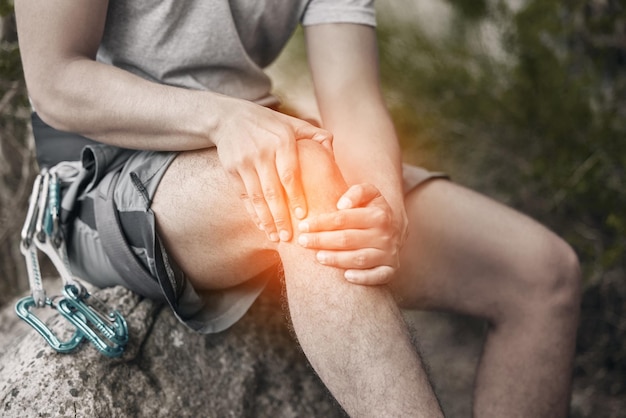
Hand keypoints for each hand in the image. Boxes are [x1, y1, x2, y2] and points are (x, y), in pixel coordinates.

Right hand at [213, 98, 331, 241]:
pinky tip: (262, 226)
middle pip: (272, 191)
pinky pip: (244, 196)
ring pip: (257, 197)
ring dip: (266, 220)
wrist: (228, 118)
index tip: (303, 215)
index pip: (290, 174)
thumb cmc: (267, 123)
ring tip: (276, 237)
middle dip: (281, 216)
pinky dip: (253, 213)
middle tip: (290, 237)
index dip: (296, 197)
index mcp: (281, 141)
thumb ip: (313, 134)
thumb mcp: (290, 122)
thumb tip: (332, 149)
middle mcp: (262, 152)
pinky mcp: (232, 170)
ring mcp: (245, 162)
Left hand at [297, 183, 407, 284]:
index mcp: (378, 215)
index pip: (343, 219)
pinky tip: (346, 276)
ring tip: (318, 257)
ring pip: (359, 258)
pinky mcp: (390, 269)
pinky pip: (378, 276)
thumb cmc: (372, 210)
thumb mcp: (369, 194)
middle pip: (348, 239)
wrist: (395, 229)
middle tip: (303, 242)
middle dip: (322, 240)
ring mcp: (388, 253)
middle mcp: (385, 235)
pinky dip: (363, 278)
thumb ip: (357, 192)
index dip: (321, 223)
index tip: (303, 226)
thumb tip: (342, 205)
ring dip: (337, 259)